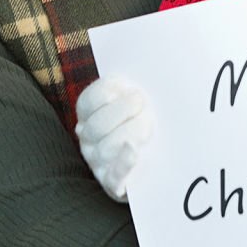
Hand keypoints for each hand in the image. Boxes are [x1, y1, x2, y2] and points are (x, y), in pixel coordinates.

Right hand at [74, 76, 152, 201]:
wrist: (157, 155)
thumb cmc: (146, 116)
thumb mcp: (136, 95)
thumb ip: (134, 83)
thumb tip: (147, 63)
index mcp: (90, 114)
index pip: (88, 102)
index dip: (108, 92)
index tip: (130, 88)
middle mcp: (88, 138)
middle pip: (97, 126)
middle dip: (123, 112)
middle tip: (144, 104)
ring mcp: (98, 161)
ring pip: (106, 148)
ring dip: (132, 133)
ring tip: (149, 127)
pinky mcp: (114, 183)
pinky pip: (115, 177)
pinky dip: (124, 163)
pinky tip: (134, 152)